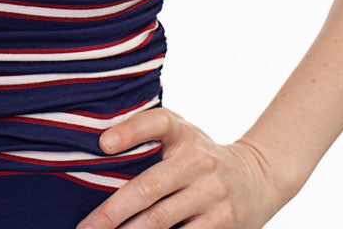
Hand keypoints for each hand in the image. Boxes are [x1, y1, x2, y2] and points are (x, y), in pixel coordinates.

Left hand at [75, 106, 289, 228]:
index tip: (103, 144)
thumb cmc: (199, 154)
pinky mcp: (223, 223)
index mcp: (183, 133)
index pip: (156, 123)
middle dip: (112, 211)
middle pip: (148, 187)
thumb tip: (99, 148)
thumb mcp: (180, 133)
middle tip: (86, 227)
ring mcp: (212, 194)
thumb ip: (145, 135)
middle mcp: (198, 161)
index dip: (129, 131)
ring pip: (162, 221)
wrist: (257, 177)